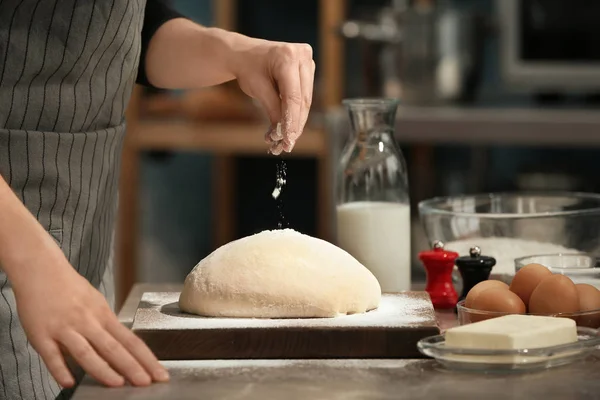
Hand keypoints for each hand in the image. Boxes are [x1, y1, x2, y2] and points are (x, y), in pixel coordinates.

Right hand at [12, 246, 168, 387]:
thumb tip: (120, 349)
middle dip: (131, 367)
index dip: (146, 359)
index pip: (130, 340)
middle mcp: (87, 321)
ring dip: (102, 369)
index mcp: (103, 315)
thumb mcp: (96, 303)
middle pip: (113, 347)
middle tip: (146, 383)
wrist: (41, 269)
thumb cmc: (70, 288)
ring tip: (117, 384)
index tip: (159, 374)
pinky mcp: (41, 334)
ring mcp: (65, 328)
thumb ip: (106, 327)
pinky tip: (69, 382)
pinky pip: (51, 355)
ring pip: (86, 352)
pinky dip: (60, 370)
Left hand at [232, 40, 315, 154]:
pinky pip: (304, 97)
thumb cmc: (248, 67)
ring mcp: (308, 62)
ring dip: (295, 123)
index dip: (292, 121)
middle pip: (303, 100)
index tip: (288, 140)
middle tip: (285, 146)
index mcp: (288, 56)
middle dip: (294, 125)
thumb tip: (282, 134)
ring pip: (306, 102)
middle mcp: (302, 56)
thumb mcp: (257, 89)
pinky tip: (287, 129)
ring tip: (282, 142)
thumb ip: (273, 110)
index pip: (293, 96)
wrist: (245, 54)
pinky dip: (295, 113)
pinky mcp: (308, 71)